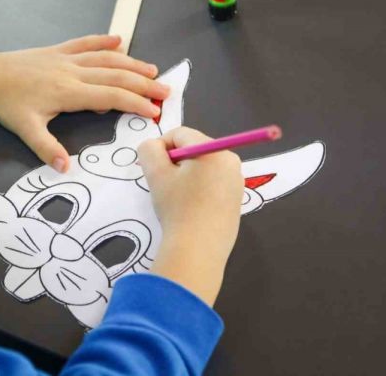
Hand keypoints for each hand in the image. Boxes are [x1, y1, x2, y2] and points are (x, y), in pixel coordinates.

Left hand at [0, 35, 169, 172]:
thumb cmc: (7, 103)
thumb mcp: (25, 129)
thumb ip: (47, 149)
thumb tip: (66, 168)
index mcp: (70, 92)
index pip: (112, 96)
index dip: (136, 103)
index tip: (154, 111)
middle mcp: (74, 72)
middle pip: (117, 75)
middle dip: (144, 83)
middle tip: (166, 91)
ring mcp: (68, 59)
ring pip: (107, 58)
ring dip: (132, 63)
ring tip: (153, 70)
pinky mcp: (59, 50)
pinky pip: (86, 43)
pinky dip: (104, 41)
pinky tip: (119, 40)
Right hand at [137, 127, 243, 305]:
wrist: (198, 250)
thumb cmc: (177, 208)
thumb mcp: (156, 175)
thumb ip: (149, 150)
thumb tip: (154, 146)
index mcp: (214, 150)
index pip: (181, 134)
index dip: (161, 147)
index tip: (151, 168)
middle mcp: (231, 161)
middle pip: (194, 149)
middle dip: (175, 162)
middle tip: (163, 184)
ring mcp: (237, 182)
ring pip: (203, 167)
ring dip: (186, 176)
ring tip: (176, 198)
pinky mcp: (236, 200)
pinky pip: (213, 184)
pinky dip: (199, 189)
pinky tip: (190, 209)